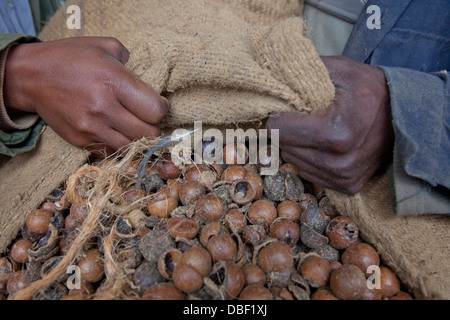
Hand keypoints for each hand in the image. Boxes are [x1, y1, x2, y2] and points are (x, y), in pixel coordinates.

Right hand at [3, 37, 167, 153]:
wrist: (31, 77)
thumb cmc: (70, 58)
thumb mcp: (104, 46)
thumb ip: (130, 59)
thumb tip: (146, 78)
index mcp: (113, 81)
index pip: (155, 110)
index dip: (162, 109)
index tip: (157, 105)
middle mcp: (103, 108)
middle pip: (148, 133)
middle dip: (153, 126)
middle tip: (146, 117)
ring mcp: (91, 128)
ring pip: (132, 146)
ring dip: (137, 138)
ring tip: (132, 125)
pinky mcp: (81, 141)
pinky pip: (111, 150)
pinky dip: (118, 143)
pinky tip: (114, 130)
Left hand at [266, 56, 393, 194]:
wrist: (406, 117)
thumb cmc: (370, 90)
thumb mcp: (341, 69)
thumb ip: (303, 70)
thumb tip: (271, 74)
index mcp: (335, 134)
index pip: (277, 130)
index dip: (277, 114)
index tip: (285, 106)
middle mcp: (338, 163)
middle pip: (283, 146)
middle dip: (286, 129)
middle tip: (301, 116)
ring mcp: (343, 178)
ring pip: (294, 161)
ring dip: (297, 145)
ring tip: (314, 128)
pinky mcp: (347, 186)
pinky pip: (309, 173)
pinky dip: (310, 158)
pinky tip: (324, 145)